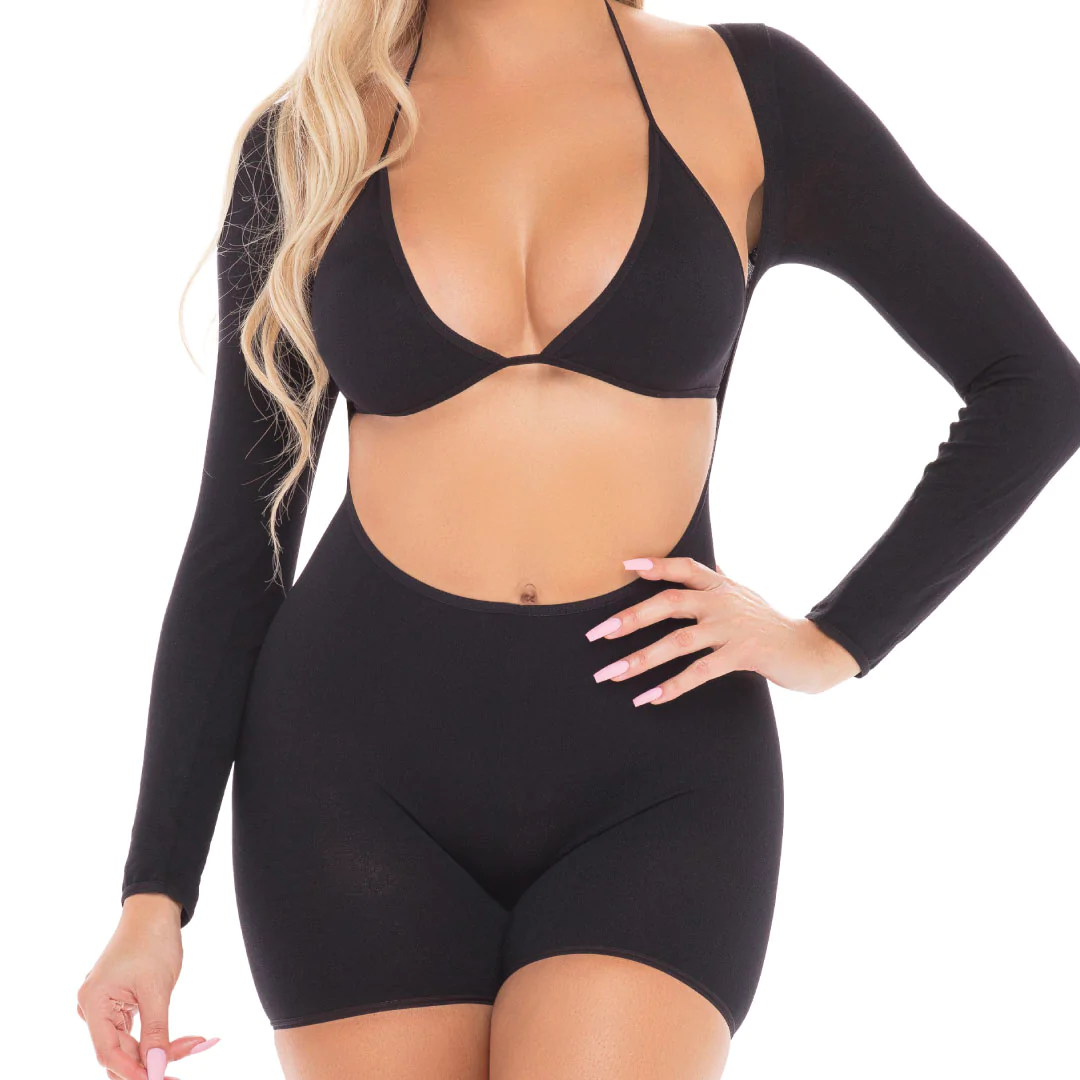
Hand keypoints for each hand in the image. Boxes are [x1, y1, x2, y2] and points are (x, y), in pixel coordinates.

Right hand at [77, 894, 218, 1079]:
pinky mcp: (118, 1004)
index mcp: (94, 1002)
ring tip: (193, 1046)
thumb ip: (156, 1031)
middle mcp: (92, 1008)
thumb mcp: (157, 988)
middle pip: (119, 1052)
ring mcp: (104, 1007)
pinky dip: (156, 1038)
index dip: (133, 1071)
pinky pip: (134, 1032)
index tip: (160, 1077)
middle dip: (151, 1062)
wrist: (155, 909)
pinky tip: (184, 1041)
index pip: (108, 1052)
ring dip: (158, 1051)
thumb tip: (155, 1068)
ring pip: (129, 1044)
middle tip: (182, 1069)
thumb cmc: (153, 941)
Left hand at [585, 556, 860, 701]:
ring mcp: (732, 629)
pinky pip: (700, 672)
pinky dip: (672, 686)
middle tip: (597, 634)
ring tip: (612, 674)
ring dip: (640, 659)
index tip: (624, 566)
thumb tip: (701, 563)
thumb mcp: (742, 594)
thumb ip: (718, 580)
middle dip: (630, 618)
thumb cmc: (768, 622)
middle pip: (669, 603)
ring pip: (678, 642)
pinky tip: (649, 698)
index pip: (684, 568)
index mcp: (720, 585)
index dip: (655, 565)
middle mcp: (722, 602)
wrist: (810, 650)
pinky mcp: (742, 656)